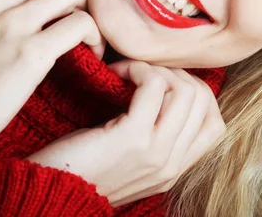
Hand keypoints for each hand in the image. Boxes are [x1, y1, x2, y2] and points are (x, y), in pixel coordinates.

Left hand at [26, 59, 225, 206]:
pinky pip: (154, 86)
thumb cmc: (79, 167)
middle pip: (203, 100)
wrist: (46, 193)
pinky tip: (117, 72)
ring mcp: (156, 152)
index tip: (165, 83)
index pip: (215, 124)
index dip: (196, 93)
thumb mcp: (128, 157)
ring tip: (130, 71)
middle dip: (176, 74)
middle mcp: (171, 164)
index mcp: (174, 169)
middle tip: (145, 71)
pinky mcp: (133, 138)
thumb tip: (166, 90)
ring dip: (157, 69)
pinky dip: (138, 68)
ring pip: (186, 90)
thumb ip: (153, 135)